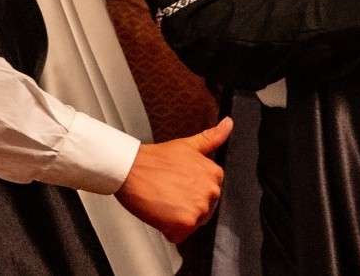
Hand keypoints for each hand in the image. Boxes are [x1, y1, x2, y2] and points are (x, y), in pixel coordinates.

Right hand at [115, 117, 232, 242]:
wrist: (130, 168)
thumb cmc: (154, 159)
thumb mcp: (188, 145)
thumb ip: (212, 137)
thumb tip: (229, 123)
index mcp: (214, 174)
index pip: (208, 196)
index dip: (189, 193)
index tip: (177, 185)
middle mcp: (211, 190)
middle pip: (201, 212)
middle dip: (184, 207)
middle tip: (167, 193)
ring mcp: (199, 207)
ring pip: (190, 224)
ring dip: (175, 219)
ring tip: (162, 201)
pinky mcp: (185, 223)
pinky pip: (179, 236)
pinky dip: (167, 230)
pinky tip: (159, 212)